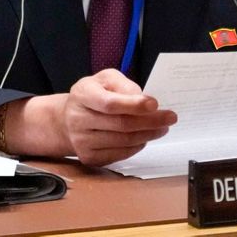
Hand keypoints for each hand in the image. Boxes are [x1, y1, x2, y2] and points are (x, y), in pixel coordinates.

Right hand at [60, 69, 176, 165]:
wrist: (67, 120)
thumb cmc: (93, 95)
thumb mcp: (105, 79)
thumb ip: (124, 85)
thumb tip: (142, 99)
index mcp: (82, 95)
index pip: (109, 103)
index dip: (133, 104)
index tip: (155, 103)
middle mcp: (78, 119)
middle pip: (120, 124)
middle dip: (150, 121)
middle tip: (169, 117)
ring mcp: (82, 141)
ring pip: (123, 141)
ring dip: (147, 134)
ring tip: (162, 127)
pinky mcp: (89, 157)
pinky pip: (120, 154)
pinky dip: (137, 146)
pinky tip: (145, 137)